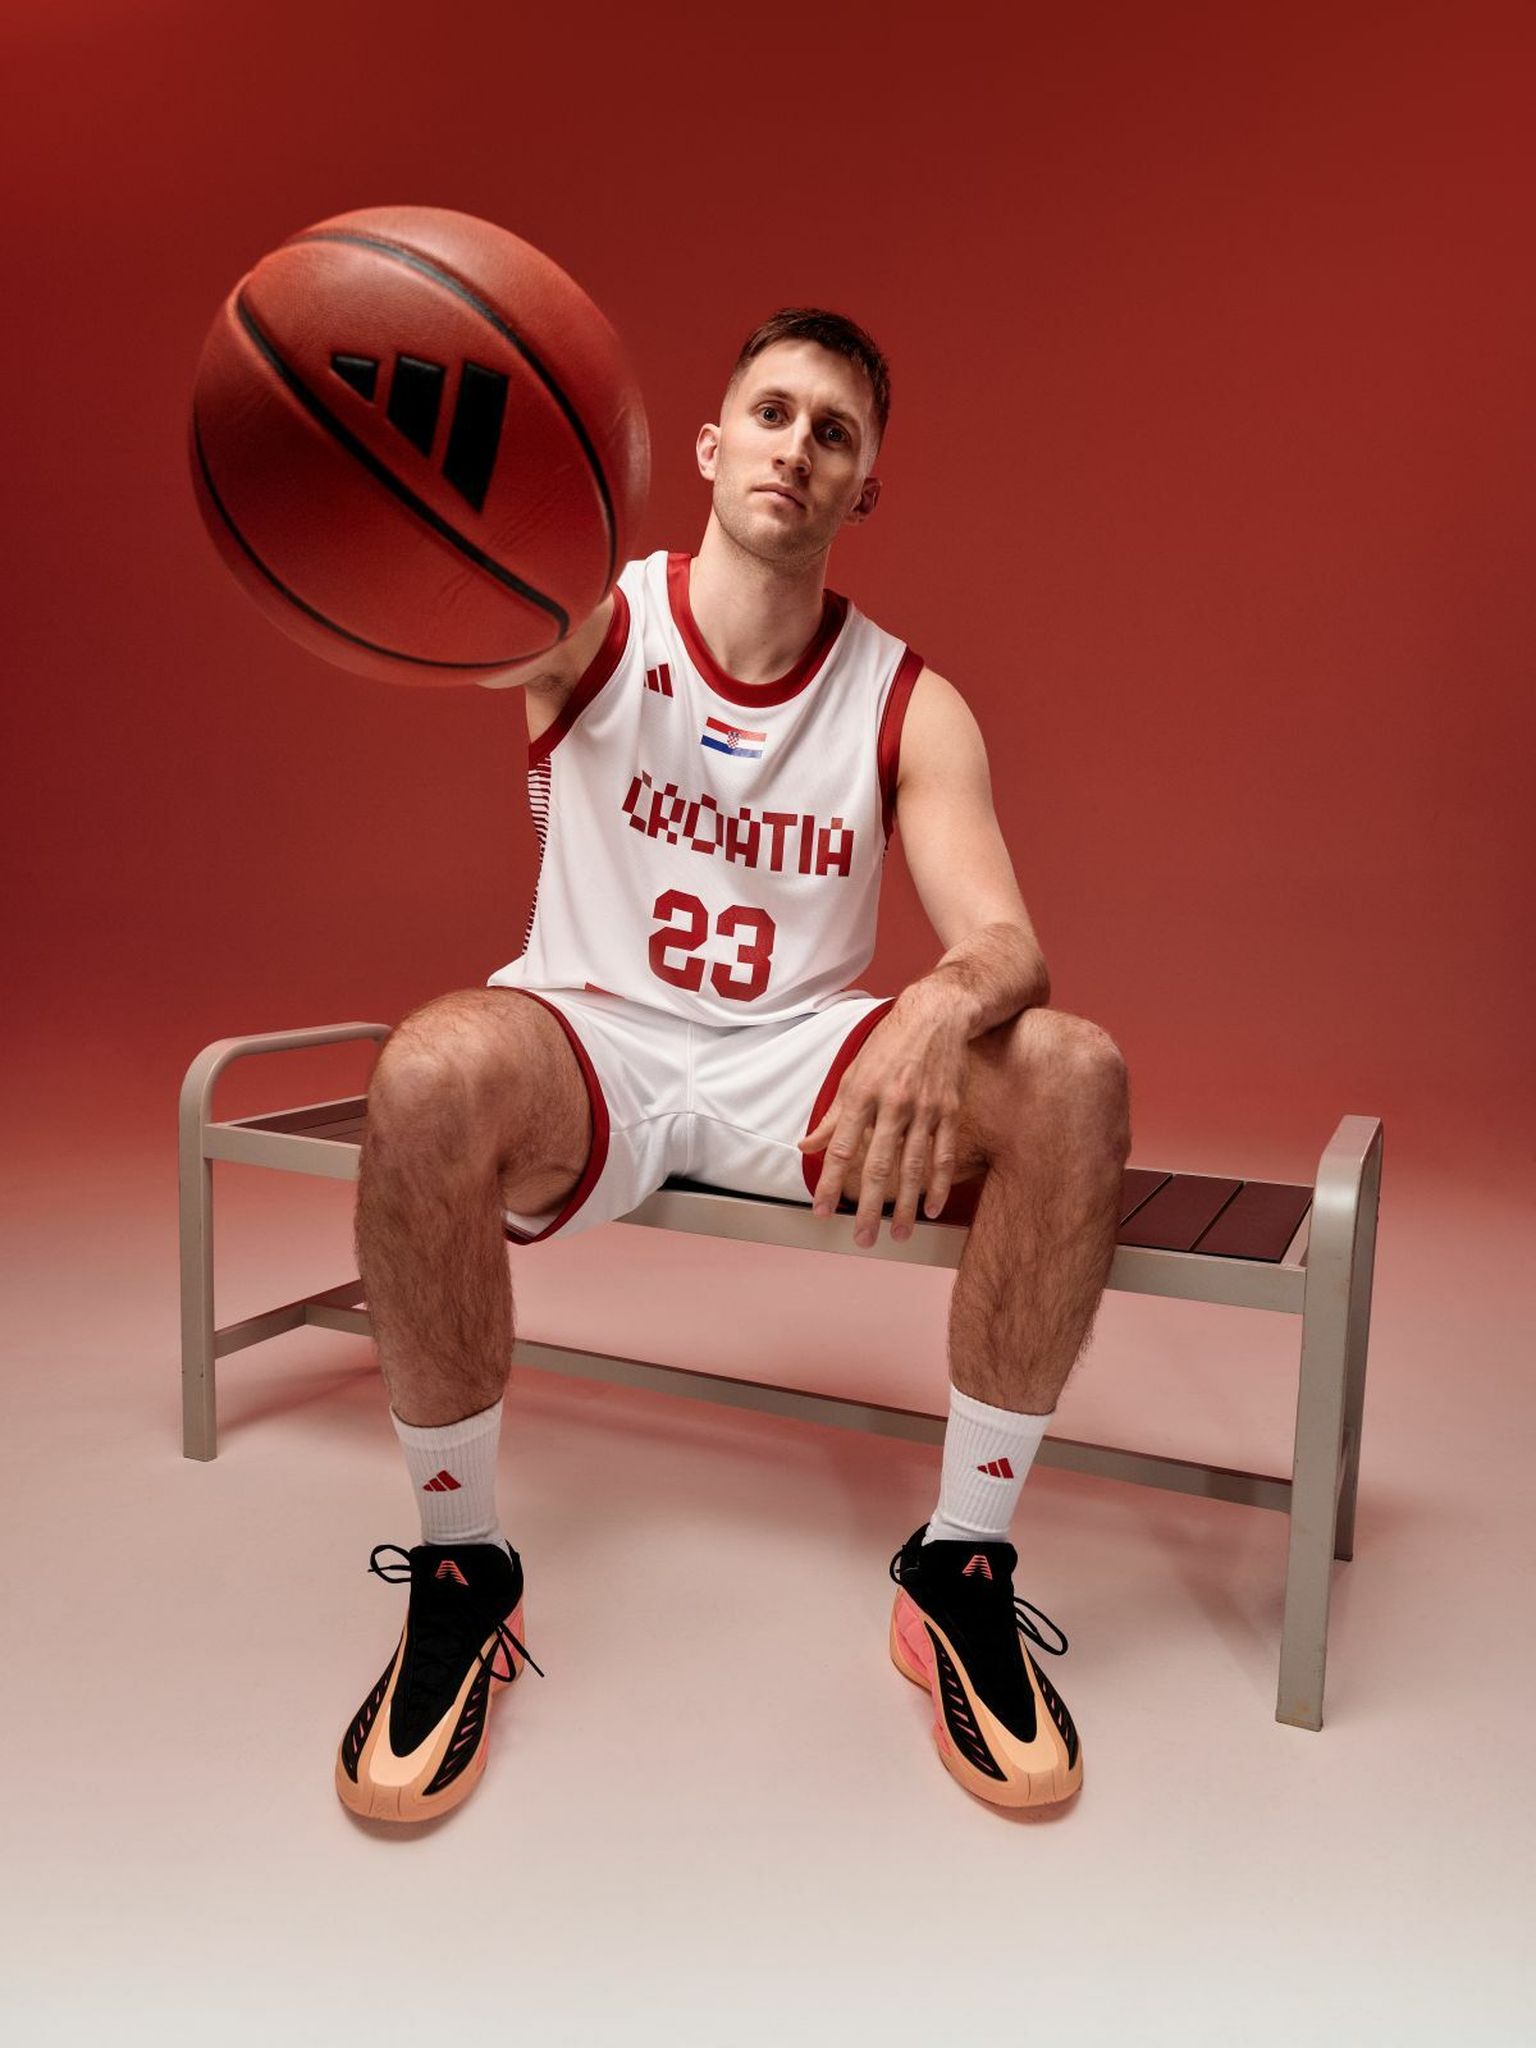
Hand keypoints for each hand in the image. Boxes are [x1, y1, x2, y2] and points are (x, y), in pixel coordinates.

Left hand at [796, 991, 969, 1247]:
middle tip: (862, 1239)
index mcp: (862, 1094)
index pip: (842, 1149)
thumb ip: (833, 1115)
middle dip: (868, 1206)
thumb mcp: (853, 1073)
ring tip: (898, 1234)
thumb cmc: (890, 1043)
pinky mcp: (950, 1110)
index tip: (820, 1211)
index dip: (829, 1183)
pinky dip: (939, 1183)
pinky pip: (945, 1153)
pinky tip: (931, 1207)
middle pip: (878, 1165)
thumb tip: (806, 1144)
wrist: (937, 1014)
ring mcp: (925, 1109)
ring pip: (914, 1166)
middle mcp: (893, 1104)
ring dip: (906, 1205)